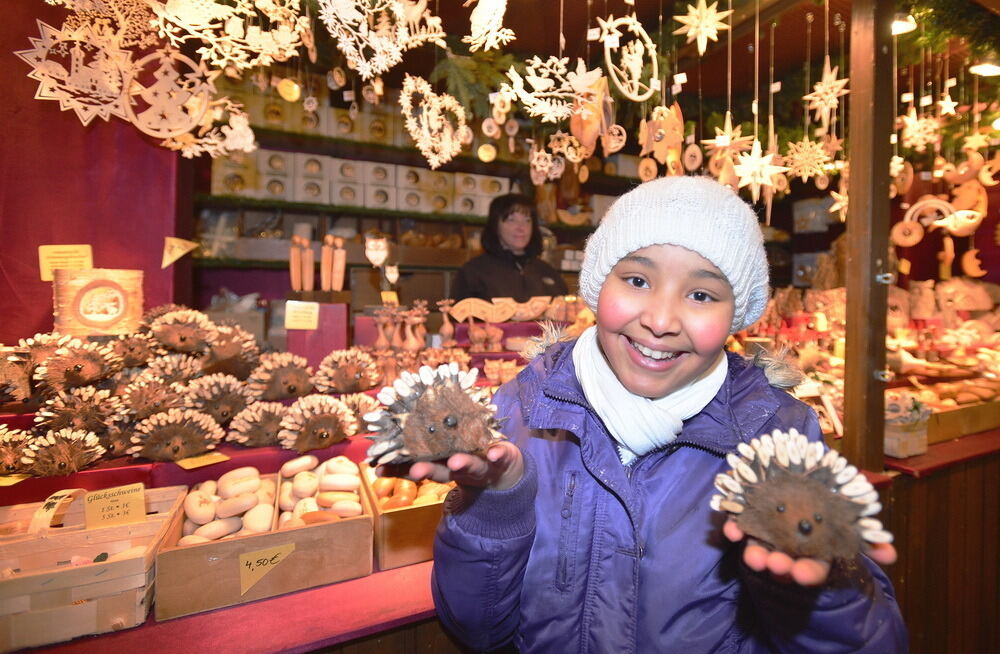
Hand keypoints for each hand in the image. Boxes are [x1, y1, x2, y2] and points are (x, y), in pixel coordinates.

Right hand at [376, 440, 523, 490]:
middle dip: (429, 470)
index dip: (399, 469)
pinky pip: (502, 455)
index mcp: (443, 465)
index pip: (418, 467)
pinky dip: (498, 454)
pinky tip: (496, 453)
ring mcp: (482, 464)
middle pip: (442, 471)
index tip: (380, 469)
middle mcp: (460, 468)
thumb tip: (379, 457)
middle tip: (416, 470)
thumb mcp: (444, 460)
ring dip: (462, 463)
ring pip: (471, 465)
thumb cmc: (469, 459)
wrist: (507, 474)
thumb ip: (416, 460)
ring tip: (456, 461)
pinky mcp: (503, 457)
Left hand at [723, 520, 897, 586]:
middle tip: (775, 565)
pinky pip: (737, 528)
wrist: (797, 484)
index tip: (802, 575)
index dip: (808, 572)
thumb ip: (866, 537)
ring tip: (753, 555)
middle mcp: (789, 549)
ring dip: (755, 555)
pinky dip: (733, 529)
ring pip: (758, 550)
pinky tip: (730, 531)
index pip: (813, 568)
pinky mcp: (746, 522)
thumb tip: (890, 554)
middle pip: (783, 562)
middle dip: (779, 566)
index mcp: (814, 551)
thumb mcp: (849, 519)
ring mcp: (765, 537)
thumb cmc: (827, 506)